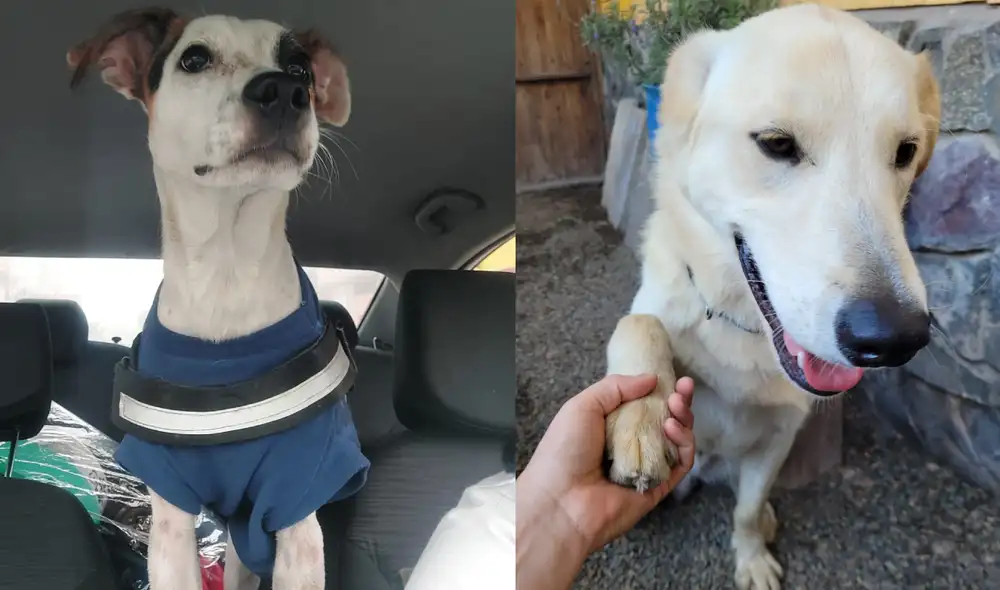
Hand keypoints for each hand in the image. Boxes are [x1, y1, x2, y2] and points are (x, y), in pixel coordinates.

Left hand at [516, 374, 694, 589]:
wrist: (560, 502)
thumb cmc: (564, 450)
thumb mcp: (583, 406)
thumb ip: (616, 387)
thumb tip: (651, 378)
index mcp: (610, 425)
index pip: (643, 404)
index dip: (659, 389)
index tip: (671, 377)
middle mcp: (629, 444)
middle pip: (665, 420)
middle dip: (678, 402)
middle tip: (684, 387)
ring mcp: (645, 466)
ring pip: (676, 441)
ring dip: (683, 419)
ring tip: (677, 405)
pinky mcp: (657, 487)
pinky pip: (680, 464)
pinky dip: (683, 444)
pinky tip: (672, 427)